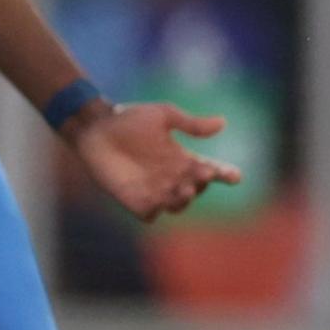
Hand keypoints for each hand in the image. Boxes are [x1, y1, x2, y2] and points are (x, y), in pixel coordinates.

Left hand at [67, 101, 242, 222]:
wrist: (95, 128)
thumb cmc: (128, 118)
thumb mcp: (163, 115)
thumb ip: (191, 124)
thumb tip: (223, 123)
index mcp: (182, 158)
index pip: (210, 170)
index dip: (225, 175)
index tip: (234, 176)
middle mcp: (171, 177)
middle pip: (197, 190)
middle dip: (201, 185)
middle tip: (201, 175)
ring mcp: (153, 190)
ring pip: (177, 206)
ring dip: (183, 201)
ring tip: (183, 190)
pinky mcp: (133, 200)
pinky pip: (150, 214)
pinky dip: (156, 211)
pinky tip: (157, 201)